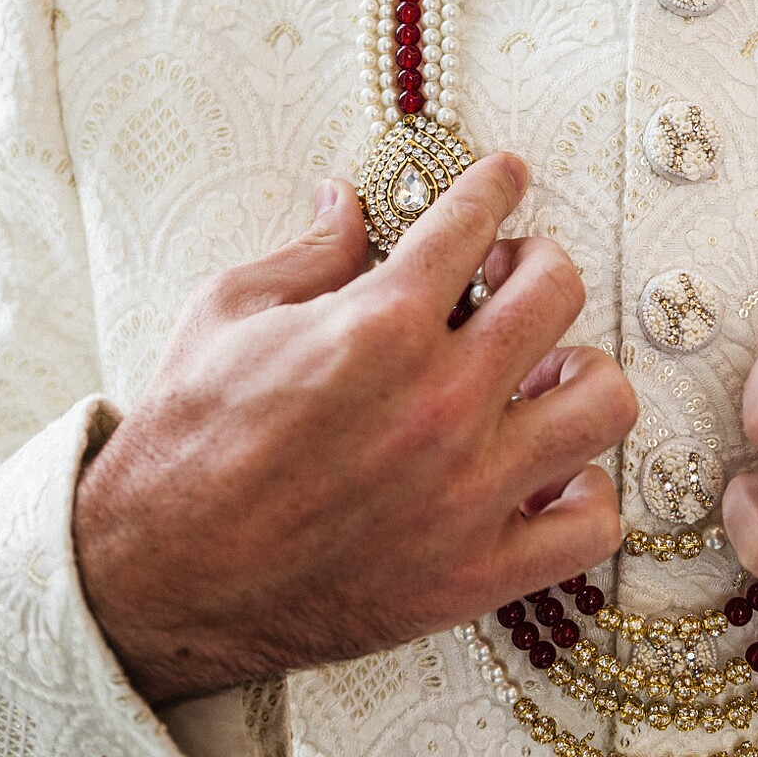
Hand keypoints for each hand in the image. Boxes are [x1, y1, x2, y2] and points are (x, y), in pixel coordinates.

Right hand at [73, 154, 637, 702]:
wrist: (154, 578)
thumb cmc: (184, 446)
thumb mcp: (228, 315)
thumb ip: (310, 253)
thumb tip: (348, 203)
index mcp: (381, 326)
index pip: (473, 220)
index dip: (496, 184)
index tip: (506, 178)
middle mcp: (441, 402)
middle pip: (559, 291)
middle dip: (538, 265)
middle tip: (509, 279)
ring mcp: (468, 491)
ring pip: (603, 402)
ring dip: (581, 374)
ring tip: (544, 376)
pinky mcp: (474, 574)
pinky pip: (591, 525)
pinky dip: (584, 494)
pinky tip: (548, 475)